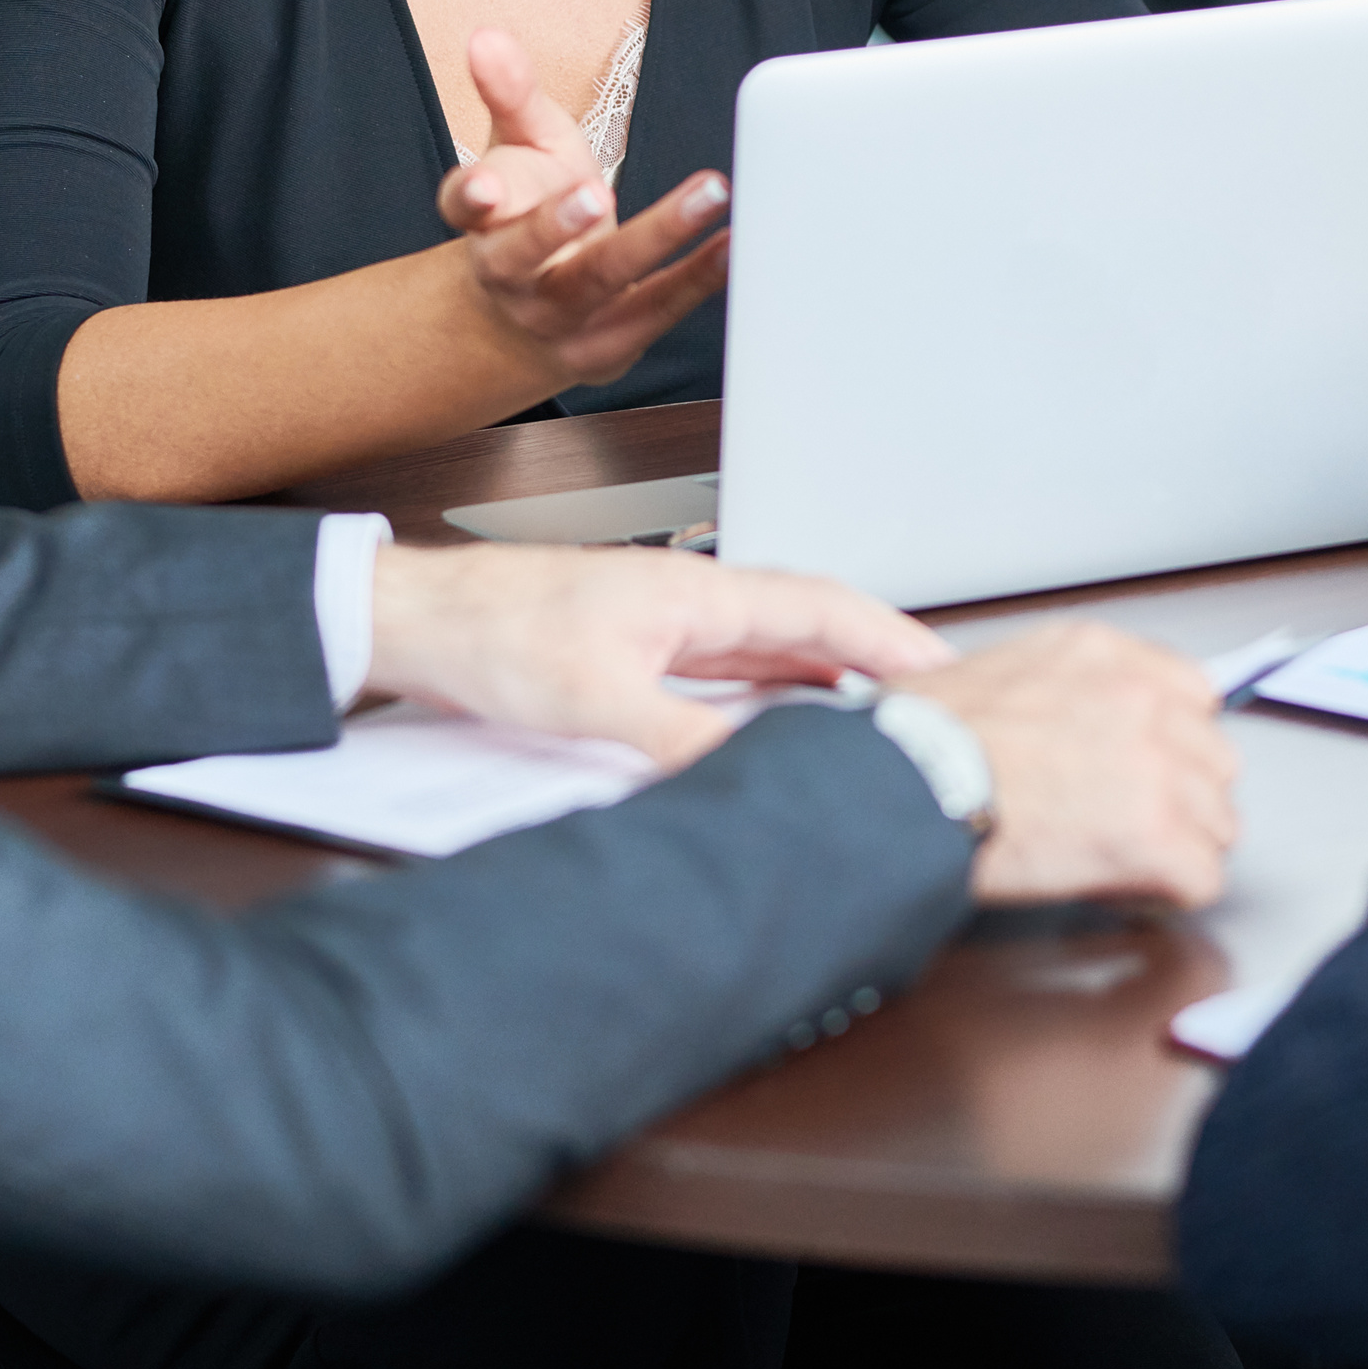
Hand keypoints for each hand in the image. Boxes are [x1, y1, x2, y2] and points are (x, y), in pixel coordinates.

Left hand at [365, 540, 952, 765]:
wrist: (417, 619)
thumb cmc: (491, 631)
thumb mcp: (592, 698)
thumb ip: (677, 739)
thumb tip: (749, 775)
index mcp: (698, 593)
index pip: (824, 609)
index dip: (894, 640)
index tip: (950, 673)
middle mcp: (692, 604)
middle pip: (811, 628)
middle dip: (878, 662)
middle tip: (938, 703)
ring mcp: (667, 628)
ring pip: (773, 652)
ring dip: (829, 681)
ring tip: (880, 720)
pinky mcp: (637, 655)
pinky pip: (730, 675)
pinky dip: (772, 697)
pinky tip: (782, 726)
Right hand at [436, 30, 732, 386]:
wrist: (525, 317)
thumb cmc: (529, 210)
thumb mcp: (519, 146)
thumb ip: (511, 94)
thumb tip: (486, 37)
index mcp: (482, 221)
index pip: (464, 206)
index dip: (471, 196)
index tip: (483, 187)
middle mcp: (509, 275)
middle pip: (521, 254)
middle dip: (554, 226)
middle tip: (595, 194)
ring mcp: (558, 317)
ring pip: (599, 280)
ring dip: (655, 238)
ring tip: (708, 193)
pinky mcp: (608, 343)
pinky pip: (655, 309)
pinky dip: (697, 278)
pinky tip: (731, 243)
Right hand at [923, 624, 1242, 908]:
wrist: (908, 788)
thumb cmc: (921, 741)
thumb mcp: (994, 672)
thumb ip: (1057, 687)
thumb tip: (1069, 718)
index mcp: (1103, 654)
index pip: (1192, 695)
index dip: (1171, 742)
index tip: (1150, 767)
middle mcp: (1143, 700)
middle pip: (1214, 762)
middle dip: (1181, 798)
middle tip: (1135, 824)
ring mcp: (1158, 766)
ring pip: (1217, 823)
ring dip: (1180, 847)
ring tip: (1129, 862)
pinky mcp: (1156, 835)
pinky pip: (1202, 879)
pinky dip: (1171, 894)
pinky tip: (1131, 889)